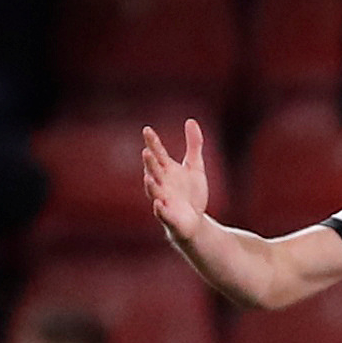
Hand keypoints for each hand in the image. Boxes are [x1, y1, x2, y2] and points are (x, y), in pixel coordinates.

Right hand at [142, 119, 209, 241]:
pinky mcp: (169, 217)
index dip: (152, 143)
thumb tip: (190, 120)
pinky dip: (159, 209)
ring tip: (148, 177)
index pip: (158, 153)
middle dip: (150, 163)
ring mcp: (163, 200)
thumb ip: (193, 144)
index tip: (147, 130)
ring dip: (150, 185)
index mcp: (166, 170)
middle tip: (146, 151)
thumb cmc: (191, 193)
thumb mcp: (195, 166)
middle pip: (154, 171)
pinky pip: (162, 213)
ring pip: (154, 191)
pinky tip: (158, 204)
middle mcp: (161, 183)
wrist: (194, 221)